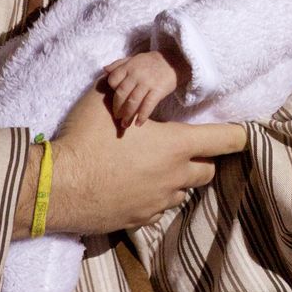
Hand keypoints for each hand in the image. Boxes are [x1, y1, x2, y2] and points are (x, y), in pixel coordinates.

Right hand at [32, 87, 246, 234]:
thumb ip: (126, 85)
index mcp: (175, 145)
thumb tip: (127, 71)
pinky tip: (135, 185)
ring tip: (154, 166)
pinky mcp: (140, 220)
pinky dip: (155, 196)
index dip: (236, 133)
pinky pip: (159, 208)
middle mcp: (174, 176)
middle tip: (183, 146)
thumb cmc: (84, 138)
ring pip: (184, 191)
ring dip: (178, 179)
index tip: (235, 130)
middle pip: (209, 170)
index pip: (227, 140)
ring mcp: (158, 202)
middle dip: (203, 158)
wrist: (55, 186)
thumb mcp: (104, 99)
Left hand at [104, 50, 184, 126]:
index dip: (111, 91)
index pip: (113, 80)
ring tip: (125, 124)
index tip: (113, 98)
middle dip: (117, 108)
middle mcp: (136, 74)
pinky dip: (142, 116)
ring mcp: (147, 82)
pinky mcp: (158, 90)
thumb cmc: (151, 62)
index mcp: (129, 66)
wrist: (174, 61)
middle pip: (121, 93)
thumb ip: (119, 64)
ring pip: (133, 102)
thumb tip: (104, 70)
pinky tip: (138, 124)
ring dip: (128, 115)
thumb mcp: (134, 59)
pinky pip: (148, 105)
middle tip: (116, 117)